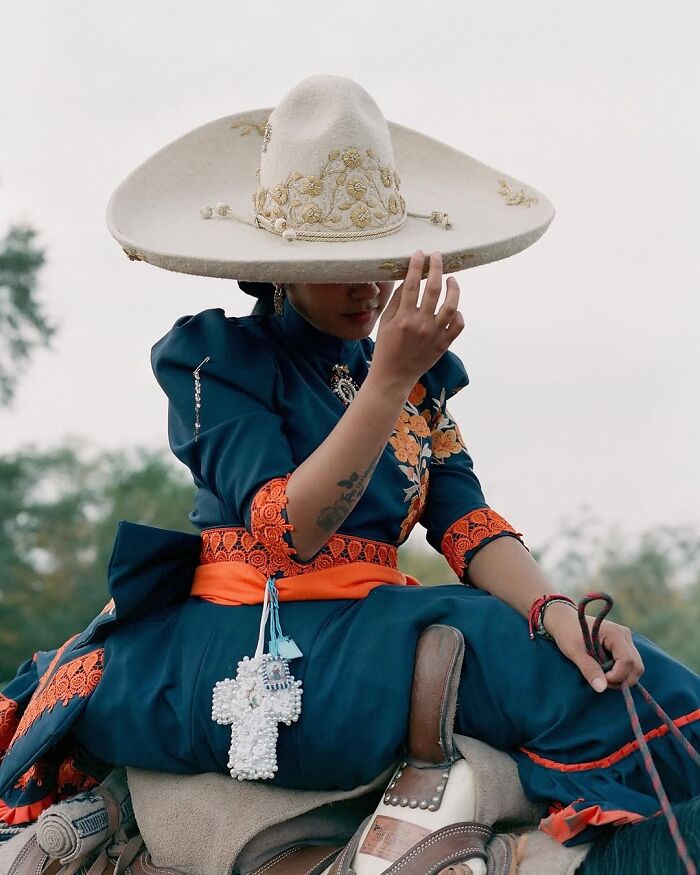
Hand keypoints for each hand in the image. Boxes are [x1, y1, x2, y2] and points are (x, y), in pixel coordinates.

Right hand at [372, 250, 463, 391]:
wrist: (394, 376)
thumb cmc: (386, 348)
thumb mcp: (385, 323)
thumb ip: (397, 301)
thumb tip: (408, 280)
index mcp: (404, 318)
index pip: (412, 284)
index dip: (417, 265)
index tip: (420, 253)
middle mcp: (421, 324)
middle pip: (434, 289)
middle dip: (436, 268)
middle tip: (438, 256)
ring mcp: (435, 335)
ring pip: (452, 305)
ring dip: (454, 288)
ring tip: (452, 279)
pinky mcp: (444, 344)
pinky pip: (458, 325)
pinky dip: (459, 314)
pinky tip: (454, 307)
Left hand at [543, 602, 644, 692]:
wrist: (564, 621)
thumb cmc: (567, 633)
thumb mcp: (575, 652)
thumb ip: (589, 669)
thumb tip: (601, 688)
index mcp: (615, 633)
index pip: (627, 661)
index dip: (617, 676)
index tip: (601, 680)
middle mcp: (625, 635)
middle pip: (636, 666)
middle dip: (622, 679)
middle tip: (602, 681)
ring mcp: (626, 640)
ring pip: (635, 667)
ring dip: (622, 677)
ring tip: (602, 676)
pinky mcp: (623, 645)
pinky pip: (630, 664)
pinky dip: (620, 673)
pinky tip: (605, 671)